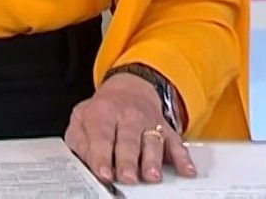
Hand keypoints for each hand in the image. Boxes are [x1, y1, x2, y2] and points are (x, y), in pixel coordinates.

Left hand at [65, 73, 197, 186]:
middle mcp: (128, 116)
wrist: (131, 88)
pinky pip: (176, 143)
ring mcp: (149, 122)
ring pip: (153, 142)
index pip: (101, 136)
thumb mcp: (81, 118)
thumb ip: (79, 140)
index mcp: (103, 112)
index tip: (103, 173)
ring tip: (152, 176)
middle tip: (127, 177)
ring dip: (153, 160)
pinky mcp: (166, 130)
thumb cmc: (104, 110)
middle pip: (128, 140)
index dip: (101, 156)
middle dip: (128, 161)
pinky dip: (182, 157)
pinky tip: (186, 169)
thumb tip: (87, 161)